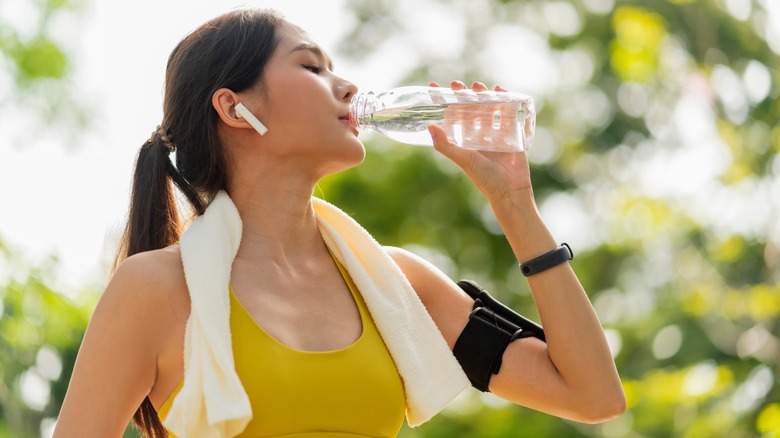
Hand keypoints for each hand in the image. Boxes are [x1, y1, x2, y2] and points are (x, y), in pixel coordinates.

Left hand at [428, 80, 532, 200]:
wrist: (510, 190)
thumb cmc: (485, 177)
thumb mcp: (463, 159)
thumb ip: (446, 145)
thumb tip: (429, 126)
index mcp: (465, 141)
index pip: (452, 117)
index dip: (444, 103)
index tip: (434, 88)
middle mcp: (479, 136)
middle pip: (470, 110)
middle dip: (464, 96)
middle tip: (457, 84)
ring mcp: (495, 134)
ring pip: (488, 109)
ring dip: (483, 96)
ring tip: (478, 85)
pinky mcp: (512, 134)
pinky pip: (508, 114)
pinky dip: (505, 101)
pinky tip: (500, 90)